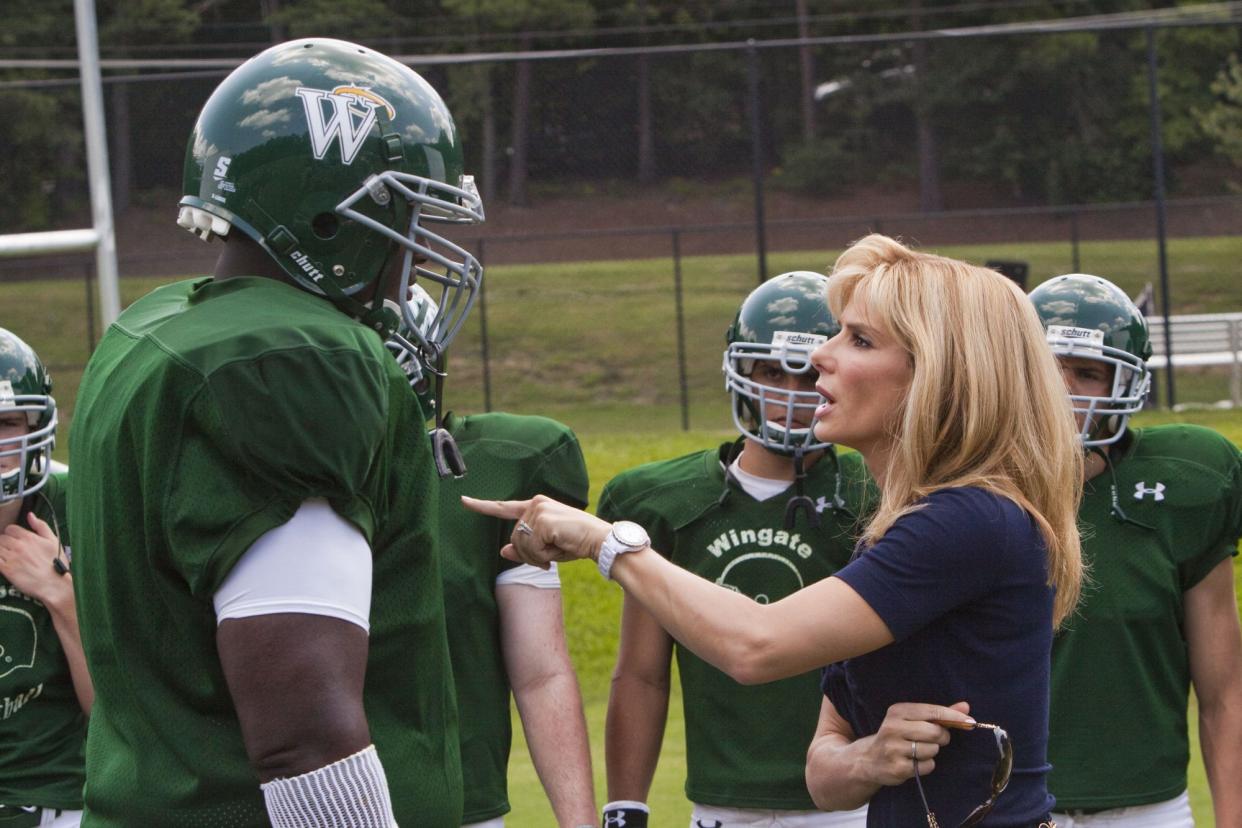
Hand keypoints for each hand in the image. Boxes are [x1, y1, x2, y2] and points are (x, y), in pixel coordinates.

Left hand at [0, 512, 70, 606]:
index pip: (10, 529)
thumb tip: (30, 515)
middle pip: (1, 538)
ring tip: (7, 557)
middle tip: (11, 550)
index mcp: (29, 537)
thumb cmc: (56, 563)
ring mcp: (11, 557)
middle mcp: (18, 545)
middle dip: (4, 543)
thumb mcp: (54, 540)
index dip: (11, 534)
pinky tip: (3, 562)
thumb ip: (41, 526)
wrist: (54, 584)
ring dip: (1, 551)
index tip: (14, 540)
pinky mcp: (6, 569)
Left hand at [461, 494, 611, 569]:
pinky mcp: (543, 520)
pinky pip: (532, 548)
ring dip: (537, 556)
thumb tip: (503, 551)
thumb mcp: (547, 548)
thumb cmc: (576, 543)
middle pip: (514, 538)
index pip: (504, 507)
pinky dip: (544, 555)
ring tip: (557, 550)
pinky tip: (559, 548)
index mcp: (536, 506)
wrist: (600, 540)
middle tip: (549, 557)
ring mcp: (538, 510)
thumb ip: (524, 549)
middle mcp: (535, 503)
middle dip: (529, 555)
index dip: (481, 506)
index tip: (463, 501)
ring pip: (521, 545)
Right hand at [860, 701, 972, 785]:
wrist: (869, 759)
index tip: (971, 722)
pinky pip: (927, 766)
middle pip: (935, 732)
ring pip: (932, 750)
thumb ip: (939, 714)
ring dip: (932, 752)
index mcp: (898, 711)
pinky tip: (914, 762)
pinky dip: (927, 765)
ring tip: (919, 751)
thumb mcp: (913, 720)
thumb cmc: (898, 736)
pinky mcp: (897, 768)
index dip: (954, 717)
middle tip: (936, 739)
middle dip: (942, 737)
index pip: (933, 711)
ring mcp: (893, 748)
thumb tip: (966, 707)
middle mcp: (893, 727)